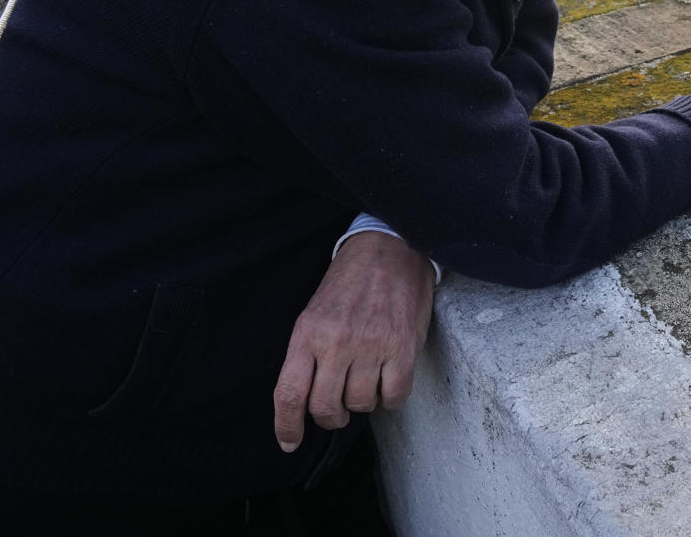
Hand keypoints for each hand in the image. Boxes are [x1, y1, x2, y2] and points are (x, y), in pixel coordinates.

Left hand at [272, 231, 434, 452]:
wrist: (391, 248)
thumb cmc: (350, 283)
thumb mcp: (314, 313)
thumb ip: (308, 354)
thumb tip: (304, 401)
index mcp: (308, 333)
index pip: (290, 394)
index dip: (287, 426)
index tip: (290, 442)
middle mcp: (337, 341)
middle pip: (324, 408)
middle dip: (330, 418)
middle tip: (337, 410)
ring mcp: (372, 345)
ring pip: (360, 404)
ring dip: (362, 403)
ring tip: (366, 382)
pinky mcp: (404, 346)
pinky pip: (394, 396)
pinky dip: (390, 399)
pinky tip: (388, 381)